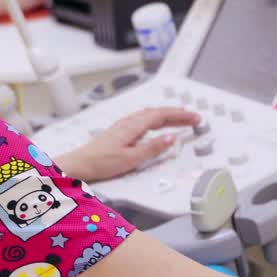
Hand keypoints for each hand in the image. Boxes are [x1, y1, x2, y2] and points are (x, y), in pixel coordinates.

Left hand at [57, 107, 200, 181]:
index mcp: (134, 126)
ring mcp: (124, 125)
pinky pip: (144, 118)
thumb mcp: (132, 158)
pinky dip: (156, 118)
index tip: (195, 117)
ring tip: (180, 116)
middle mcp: (129, 122)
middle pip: (158, 112)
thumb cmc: (102, 162)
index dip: (181, 115)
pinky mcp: (120, 130)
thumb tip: (171, 137)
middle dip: (178, 113)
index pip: (162, 115)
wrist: (81, 163)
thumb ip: (153, 147)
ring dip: (167, 114)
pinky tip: (156, 122)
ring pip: (151, 114)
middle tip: (194, 117)